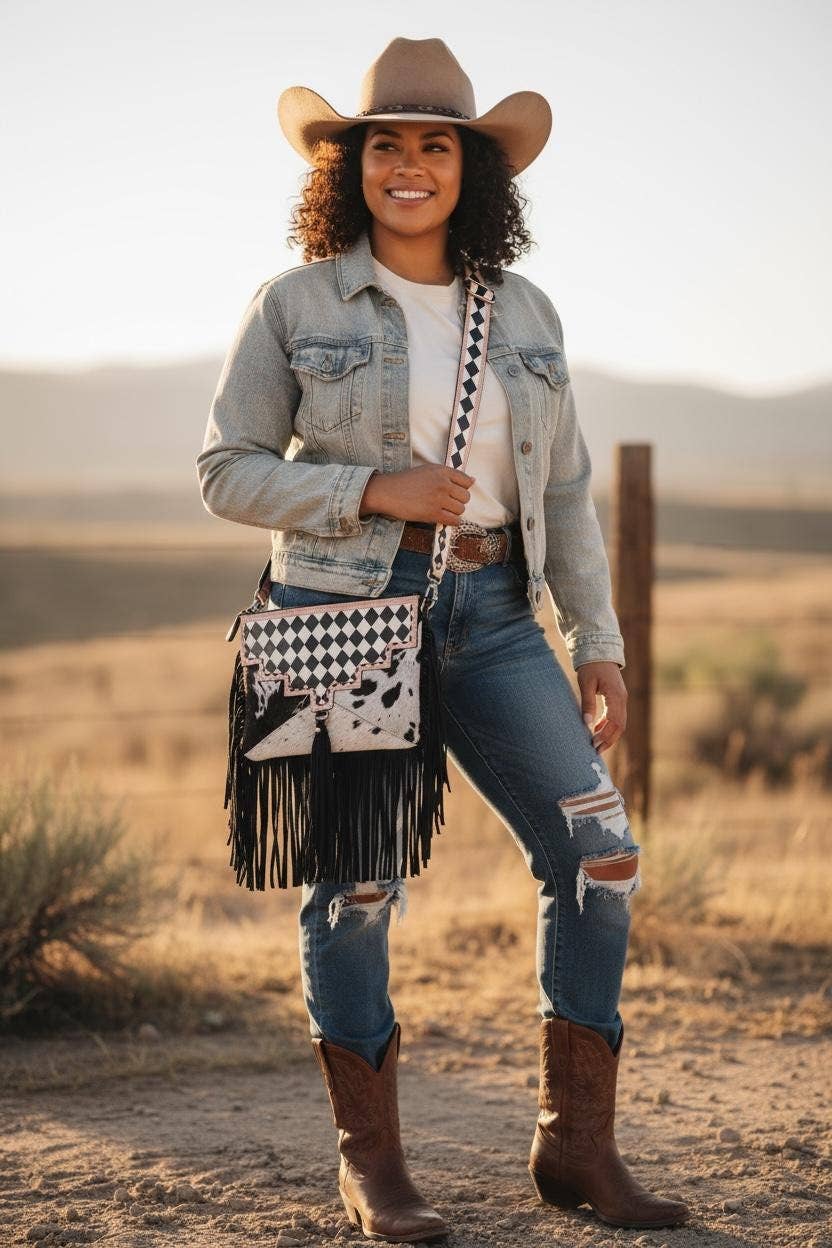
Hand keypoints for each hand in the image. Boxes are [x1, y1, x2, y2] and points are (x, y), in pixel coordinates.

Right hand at [359, 465, 475, 525]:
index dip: (462, 488)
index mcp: (442, 471)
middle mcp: (443, 484)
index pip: (466, 481)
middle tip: (447, 503)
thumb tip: (473, 481)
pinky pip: (454, 520)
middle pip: (466, 497)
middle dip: (458, 501)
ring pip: (461, 509)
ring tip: (443, 510)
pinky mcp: (433, 513)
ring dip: (454, 512)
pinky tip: (444, 518)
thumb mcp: (428, 471)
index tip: (453, 492)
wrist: (388, 492)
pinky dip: (452, 522)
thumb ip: (449, 475)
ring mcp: (439, 499)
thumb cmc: (406, 481)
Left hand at [577, 661, 626, 752]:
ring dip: (609, 735)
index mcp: (616, 696)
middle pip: (620, 726)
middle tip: (595, 750)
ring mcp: (622, 699)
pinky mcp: (618, 698)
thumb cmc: (591, 666)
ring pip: (620, 723)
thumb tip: (587, 724)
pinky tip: (597, 730)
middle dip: (609, 740)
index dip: (605, 736)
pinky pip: (616, 717)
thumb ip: (587, 704)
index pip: (614, 722)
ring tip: (596, 745)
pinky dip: (608, 726)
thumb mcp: (586, 684)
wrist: (599, 651)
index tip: (594, 744)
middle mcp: (622, 699)